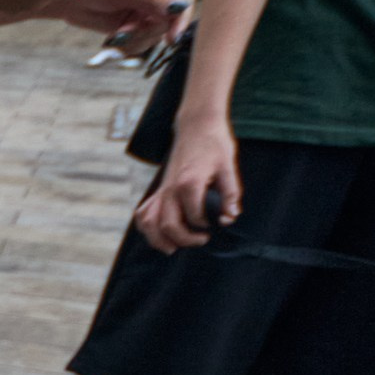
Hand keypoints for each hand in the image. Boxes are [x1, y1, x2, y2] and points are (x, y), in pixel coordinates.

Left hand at [58, 0, 186, 44]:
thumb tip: (178, 9)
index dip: (180, 19)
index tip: (171, 38)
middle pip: (173, 21)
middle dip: (150, 30)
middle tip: (127, 30)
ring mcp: (151, 10)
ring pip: (158, 34)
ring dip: (138, 38)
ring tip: (119, 33)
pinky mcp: (137, 24)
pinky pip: (143, 42)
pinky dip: (130, 43)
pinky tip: (116, 37)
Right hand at [136, 116, 238, 253]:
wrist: (196, 126)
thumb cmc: (214, 144)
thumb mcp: (228, 167)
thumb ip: (230, 194)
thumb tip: (229, 218)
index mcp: (189, 183)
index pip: (195, 216)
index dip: (208, 225)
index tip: (219, 224)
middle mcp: (170, 189)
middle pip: (168, 225)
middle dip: (185, 239)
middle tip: (202, 239)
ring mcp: (161, 190)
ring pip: (149, 223)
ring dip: (158, 239)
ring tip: (173, 248)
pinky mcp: (158, 190)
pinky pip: (144, 213)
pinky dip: (147, 227)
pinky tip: (158, 233)